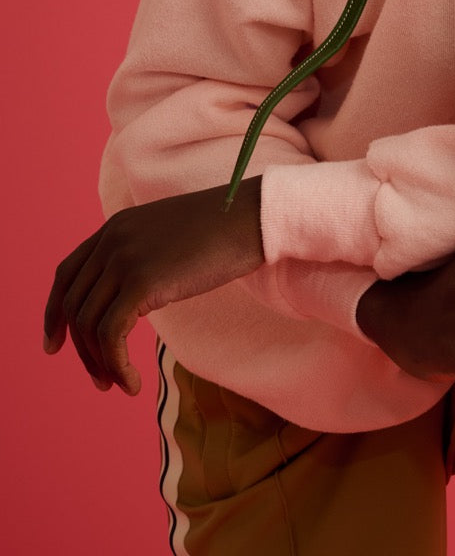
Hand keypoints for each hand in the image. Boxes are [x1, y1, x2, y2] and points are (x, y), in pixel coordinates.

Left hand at [43, 177, 263, 394]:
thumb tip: (131, 295)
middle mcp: (112, 241)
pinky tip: (133, 383)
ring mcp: (124, 260)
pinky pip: (111, 335)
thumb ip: (141, 255)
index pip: (66, 274)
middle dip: (80, 349)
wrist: (252, 218)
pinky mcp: (142, 282)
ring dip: (100, 363)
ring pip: (89, 325)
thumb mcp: (168, 235)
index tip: (55, 345)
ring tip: (119, 384)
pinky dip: (116, 364)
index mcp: (115, 227)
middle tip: (99, 378)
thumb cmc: (223, 230)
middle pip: (74, 305)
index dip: (54, 313)